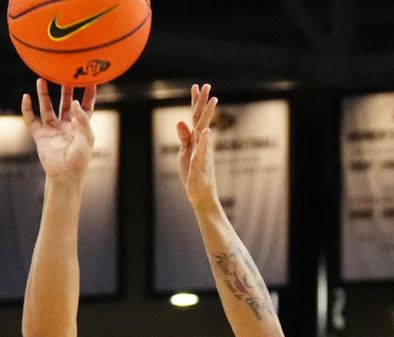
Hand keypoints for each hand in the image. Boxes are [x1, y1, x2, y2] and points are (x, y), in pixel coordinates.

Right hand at [21, 78, 96, 181]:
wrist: (65, 174)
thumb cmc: (79, 158)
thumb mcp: (86, 137)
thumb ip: (82, 118)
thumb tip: (73, 102)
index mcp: (80, 125)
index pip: (86, 106)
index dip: (88, 93)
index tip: (89, 79)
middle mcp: (66, 125)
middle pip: (65, 103)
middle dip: (64, 89)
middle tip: (62, 73)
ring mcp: (52, 129)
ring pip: (47, 107)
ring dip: (44, 94)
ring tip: (41, 79)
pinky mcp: (40, 136)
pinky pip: (31, 120)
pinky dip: (27, 109)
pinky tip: (26, 98)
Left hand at [176, 83, 218, 204]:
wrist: (201, 195)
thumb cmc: (192, 174)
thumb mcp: (184, 153)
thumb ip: (184, 137)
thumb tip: (180, 121)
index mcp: (196, 140)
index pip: (195, 118)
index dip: (195, 102)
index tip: (197, 86)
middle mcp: (201, 143)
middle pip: (201, 119)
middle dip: (203, 102)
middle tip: (207, 85)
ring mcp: (202, 153)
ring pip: (203, 131)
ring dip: (207, 116)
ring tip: (213, 100)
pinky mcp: (199, 165)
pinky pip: (202, 151)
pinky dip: (204, 141)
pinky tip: (207, 131)